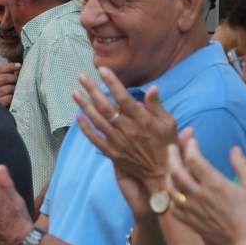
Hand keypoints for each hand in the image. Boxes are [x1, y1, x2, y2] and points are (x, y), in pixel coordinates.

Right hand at [0, 61, 19, 108]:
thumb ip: (4, 77)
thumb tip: (17, 69)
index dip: (9, 66)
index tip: (19, 65)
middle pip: (4, 78)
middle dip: (13, 78)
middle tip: (17, 81)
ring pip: (8, 88)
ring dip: (14, 89)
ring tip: (15, 92)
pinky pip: (9, 98)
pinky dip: (12, 98)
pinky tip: (12, 100)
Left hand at [74, 67, 178, 197]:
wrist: (162, 174)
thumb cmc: (167, 145)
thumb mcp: (169, 123)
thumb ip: (158, 106)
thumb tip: (152, 87)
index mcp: (143, 120)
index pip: (124, 98)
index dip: (112, 83)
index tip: (102, 70)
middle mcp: (128, 130)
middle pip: (105, 107)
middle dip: (92, 90)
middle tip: (81, 77)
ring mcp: (118, 142)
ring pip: (97, 121)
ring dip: (85, 106)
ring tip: (75, 93)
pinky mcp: (112, 153)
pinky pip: (95, 139)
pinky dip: (85, 128)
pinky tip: (78, 117)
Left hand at [165, 134, 245, 244]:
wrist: (245, 244)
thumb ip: (242, 165)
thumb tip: (234, 149)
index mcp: (214, 183)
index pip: (194, 159)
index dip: (190, 146)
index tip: (191, 138)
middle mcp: (198, 195)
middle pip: (176, 171)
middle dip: (172, 156)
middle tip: (172, 147)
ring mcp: (191, 209)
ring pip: (171, 188)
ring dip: (168, 174)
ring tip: (170, 166)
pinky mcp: (189, 221)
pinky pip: (173, 205)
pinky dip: (170, 194)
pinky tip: (174, 191)